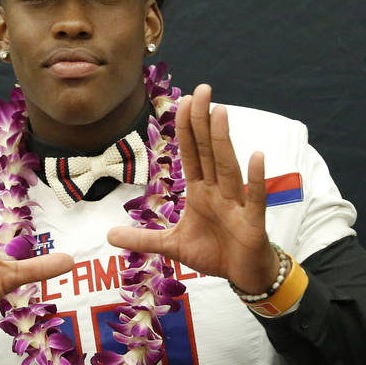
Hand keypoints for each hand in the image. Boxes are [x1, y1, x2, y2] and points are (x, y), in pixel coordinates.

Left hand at [107, 84, 278, 292]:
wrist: (244, 275)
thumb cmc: (215, 253)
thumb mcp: (172, 246)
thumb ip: (143, 239)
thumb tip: (108, 236)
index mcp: (201, 193)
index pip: (192, 155)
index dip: (187, 129)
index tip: (183, 101)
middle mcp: (218, 192)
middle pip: (209, 152)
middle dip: (203, 122)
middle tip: (201, 90)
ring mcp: (236, 205)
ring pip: (228, 168)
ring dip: (223, 140)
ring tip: (220, 112)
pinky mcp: (252, 223)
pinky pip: (254, 198)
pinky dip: (256, 179)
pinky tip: (257, 156)